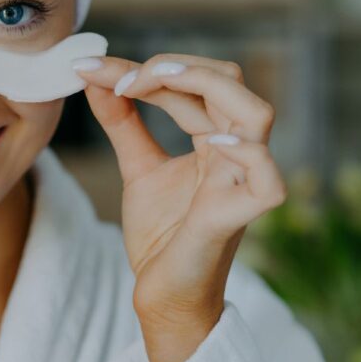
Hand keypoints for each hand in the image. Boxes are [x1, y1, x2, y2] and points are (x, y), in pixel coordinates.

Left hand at [74, 54, 285, 361]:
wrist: (161, 294)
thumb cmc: (161, 234)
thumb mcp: (137, 167)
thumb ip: (122, 122)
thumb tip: (95, 75)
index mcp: (216, 138)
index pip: (196, 81)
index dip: (148, 68)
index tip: (93, 69)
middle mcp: (235, 153)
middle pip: (230, 82)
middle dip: (174, 66)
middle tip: (120, 78)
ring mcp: (240, 183)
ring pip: (256, 115)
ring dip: (205, 85)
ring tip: (151, 83)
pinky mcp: (237, 218)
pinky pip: (267, 182)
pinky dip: (246, 153)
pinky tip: (209, 141)